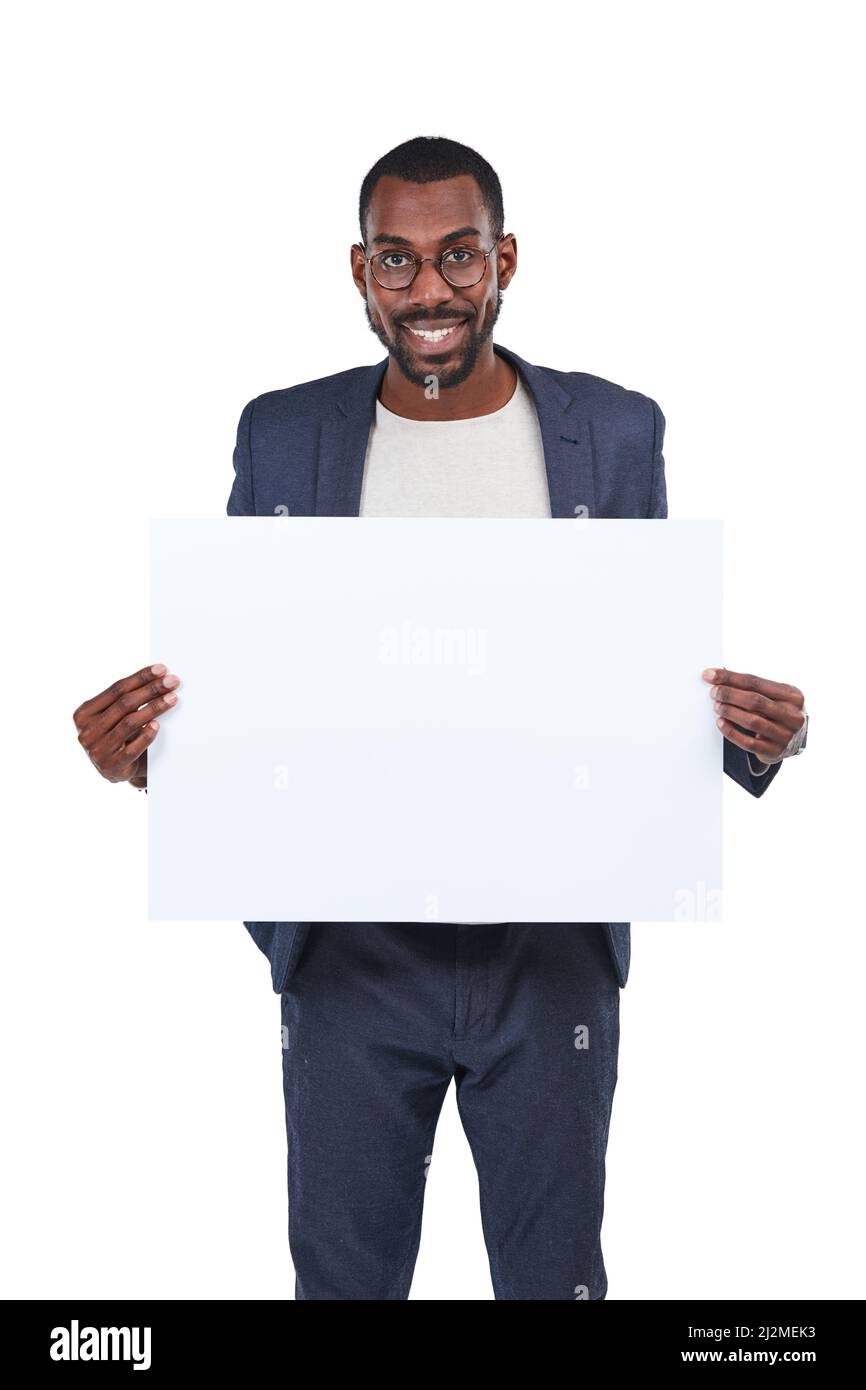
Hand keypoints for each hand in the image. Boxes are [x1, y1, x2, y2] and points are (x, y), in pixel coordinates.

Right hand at [73, 662, 180, 786]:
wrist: (115, 771)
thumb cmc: (117, 737)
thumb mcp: (111, 717)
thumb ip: (122, 700)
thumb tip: (156, 676)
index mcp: (83, 714)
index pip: (116, 689)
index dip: (140, 678)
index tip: (161, 669)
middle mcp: (87, 732)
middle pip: (124, 704)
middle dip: (151, 690)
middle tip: (172, 681)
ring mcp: (97, 750)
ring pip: (130, 723)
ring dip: (154, 708)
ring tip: (172, 699)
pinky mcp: (112, 766)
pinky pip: (132, 748)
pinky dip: (146, 735)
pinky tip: (158, 725)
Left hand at [702, 667, 805, 766]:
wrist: (795, 740)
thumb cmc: (779, 713)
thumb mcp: (776, 696)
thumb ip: (754, 688)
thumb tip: (721, 678)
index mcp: (793, 696)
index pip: (756, 682)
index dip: (731, 677)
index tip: (711, 675)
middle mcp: (792, 715)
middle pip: (755, 701)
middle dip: (729, 695)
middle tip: (713, 692)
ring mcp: (785, 735)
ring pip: (752, 721)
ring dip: (730, 712)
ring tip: (717, 706)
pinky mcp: (774, 751)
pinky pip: (748, 743)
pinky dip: (731, 732)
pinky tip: (721, 723)